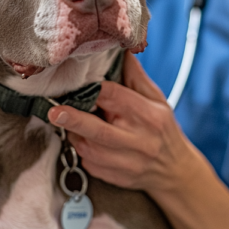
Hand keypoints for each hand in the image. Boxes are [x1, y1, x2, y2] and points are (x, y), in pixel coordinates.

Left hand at [48, 52, 198, 194]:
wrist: (174, 171)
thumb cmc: (163, 129)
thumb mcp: (157, 100)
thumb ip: (136, 77)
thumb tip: (122, 50)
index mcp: (148, 116)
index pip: (115, 98)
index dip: (93, 90)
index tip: (75, 85)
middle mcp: (138, 141)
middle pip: (99, 130)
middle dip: (74, 120)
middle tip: (53, 112)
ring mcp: (127, 163)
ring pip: (90, 149)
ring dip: (75, 134)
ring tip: (72, 123)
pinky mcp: (116, 178)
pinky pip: (90, 163)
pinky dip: (82, 151)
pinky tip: (87, 142)